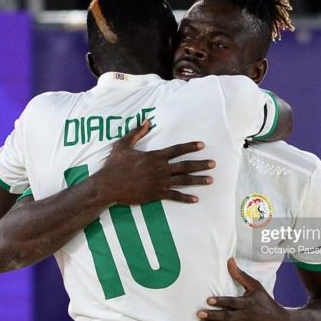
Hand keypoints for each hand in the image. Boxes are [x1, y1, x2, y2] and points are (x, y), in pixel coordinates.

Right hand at [95, 120, 214, 204]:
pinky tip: (195, 199)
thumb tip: (146, 121)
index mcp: (154, 157)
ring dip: (198, 180)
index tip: (202, 145)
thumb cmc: (114, 165)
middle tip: (213, 164)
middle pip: (185, 166)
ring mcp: (159, 183)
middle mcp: (160, 169)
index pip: (176, 150)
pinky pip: (174, 196)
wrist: (107, 186)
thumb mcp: (123, 145)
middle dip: (200, 164)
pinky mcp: (155, 194)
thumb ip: (136, 133)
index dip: (190, 147)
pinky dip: (185, 198)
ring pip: (183, 181)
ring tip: (211, 180)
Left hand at [197, 258, 289, 320]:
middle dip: (213, 315)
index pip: (232, 302)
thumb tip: (229, 260)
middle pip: (227, 316)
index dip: (220, 301)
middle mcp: (247, 316)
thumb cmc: (265, 302)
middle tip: (199, 314)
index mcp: (248, 303)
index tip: (208, 301)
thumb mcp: (256, 287)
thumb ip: (240, 275)